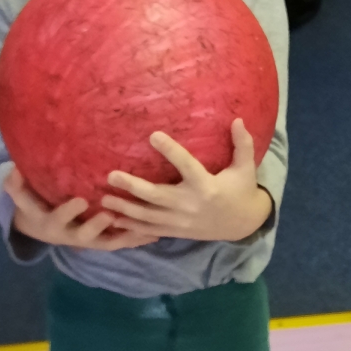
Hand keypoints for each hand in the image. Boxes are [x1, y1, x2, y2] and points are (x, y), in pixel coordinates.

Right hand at [3, 167, 160, 251]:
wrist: (44, 228)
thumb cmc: (36, 206)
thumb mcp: (23, 197)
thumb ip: (16, 185)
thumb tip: (11, 168)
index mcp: (52, 223)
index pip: (59, 218)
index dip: (69, 212)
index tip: (80, 200)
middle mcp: (72, 235)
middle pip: (86, 236)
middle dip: (98, 226)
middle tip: (112, 214)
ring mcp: (89, 240)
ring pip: (109, 242)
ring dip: (127, 236)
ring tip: (146, 229)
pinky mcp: (103, 241)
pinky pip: (121, 242)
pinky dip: (137, 239)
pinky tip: (158, 233)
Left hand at [101, 119, 272, 242]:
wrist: (243, 224)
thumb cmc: (242, 190)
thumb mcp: (246, 168)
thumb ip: (242, 144)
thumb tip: (238, 119)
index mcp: (206, 185)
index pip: (186, 165)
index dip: (170, 150)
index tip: (152, 135)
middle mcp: (191, 204)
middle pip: (157, 195)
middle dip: (133, 187)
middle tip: (111, 175)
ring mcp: (182, 221)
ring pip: (149, 216)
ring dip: (125, 208)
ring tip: (104, 200)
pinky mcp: (177, 231)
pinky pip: (151, 230)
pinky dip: (132, 227)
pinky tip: (114, 220)